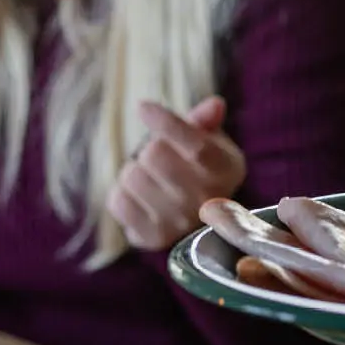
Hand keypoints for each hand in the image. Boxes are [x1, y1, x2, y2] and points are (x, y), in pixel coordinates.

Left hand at [107, 97, 245, 250]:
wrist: (192, 213)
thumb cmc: (196, 165)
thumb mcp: (207, 137)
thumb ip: (206, 119)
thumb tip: (214, 106)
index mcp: (226, 169)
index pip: (197, 146)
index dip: (166, 123)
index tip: (142, 107)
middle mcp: (208, 200)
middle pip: (155, 155)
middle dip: (150, 148)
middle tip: (158, 156)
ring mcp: (181, 223)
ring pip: (132, 176)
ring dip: (134, 171)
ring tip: (151, 179)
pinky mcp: (154, 238)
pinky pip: (118, 201)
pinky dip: (122, 194)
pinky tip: (140, 199)